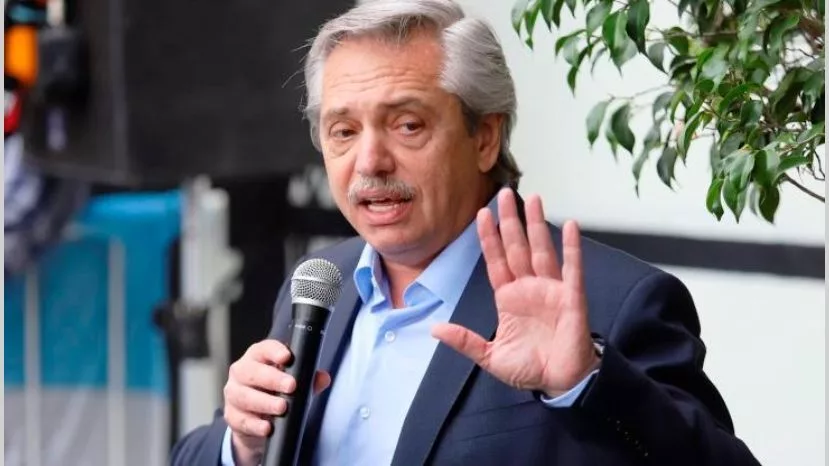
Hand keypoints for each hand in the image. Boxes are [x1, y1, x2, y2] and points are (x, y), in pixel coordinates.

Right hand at [223, 340, 330, 465]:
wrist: (257, 420)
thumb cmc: (275, 392)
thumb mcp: (293, 384)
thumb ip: (308, 379)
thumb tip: (323, 378)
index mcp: (257, 358)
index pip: (263, 349)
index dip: (274, 351)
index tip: (287, 357)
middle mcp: (241, 372)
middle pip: (251, 371)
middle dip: (272, 379)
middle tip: (291, 386)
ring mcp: (233, 394)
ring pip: (244, 396)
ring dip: (264, 403)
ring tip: (282, 408)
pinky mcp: (232, 416)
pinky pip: (241, 420)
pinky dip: (255, 424)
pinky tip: (267, 427)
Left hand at [432, 188, 598, 397]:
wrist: (561, 383)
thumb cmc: (530, 368)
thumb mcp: (490, 357)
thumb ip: (465, 340)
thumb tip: (435, 329)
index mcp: (509, 298)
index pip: (496, 261)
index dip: (489, 238)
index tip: (481, 214)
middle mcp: (529, 288)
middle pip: (517, 247)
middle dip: (510, 220)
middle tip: (504, 193)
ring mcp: (551, 290)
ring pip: (542, 250)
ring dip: (537, 225)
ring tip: (534, 199)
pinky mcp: (572, 298)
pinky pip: (572, 269)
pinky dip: (572, 248)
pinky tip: (570, 226)